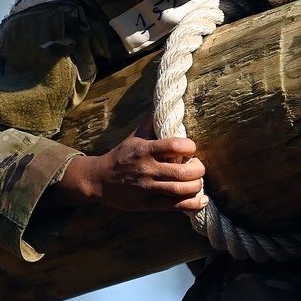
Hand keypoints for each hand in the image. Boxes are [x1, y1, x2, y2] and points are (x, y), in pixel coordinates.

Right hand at [54, 127, 207, 212]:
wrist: (99, 180)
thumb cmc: (122, 155)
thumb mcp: (135, 135)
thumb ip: (151, 118)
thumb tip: (160, 94)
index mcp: (146, 149)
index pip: (176, 146)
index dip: (190, 147)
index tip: (190, 149)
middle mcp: (147, 169)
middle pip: (184, 172)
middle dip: (198, 169)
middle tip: (197, 167)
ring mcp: (148, 188)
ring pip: (182, 190)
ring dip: (196, 185)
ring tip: (196, 181)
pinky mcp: (148, 204)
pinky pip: (176, 206)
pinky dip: (193, 203)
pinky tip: (201, 199)